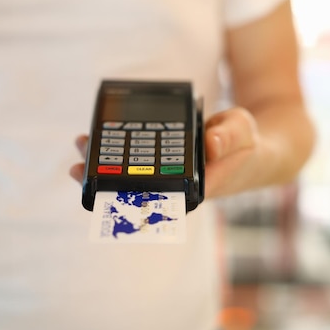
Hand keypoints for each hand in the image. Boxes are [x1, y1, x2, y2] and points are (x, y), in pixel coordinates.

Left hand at [68, 107, 260, 198]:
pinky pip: (137, 161)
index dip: (126, 197)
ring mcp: (170, 175)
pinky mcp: (166, 164)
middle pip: (135, 189)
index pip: (157, 197)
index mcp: (196, 185)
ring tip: (82, 144)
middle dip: (104, 180)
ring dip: (105, 163)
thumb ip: (229, 137)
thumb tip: (208, 144)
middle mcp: (178, 185)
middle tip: (76, 166)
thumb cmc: (248, 144)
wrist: (253, 150)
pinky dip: (117, 151)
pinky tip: (99, 139)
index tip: (101, 189)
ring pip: (131, 176)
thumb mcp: (243, 132)